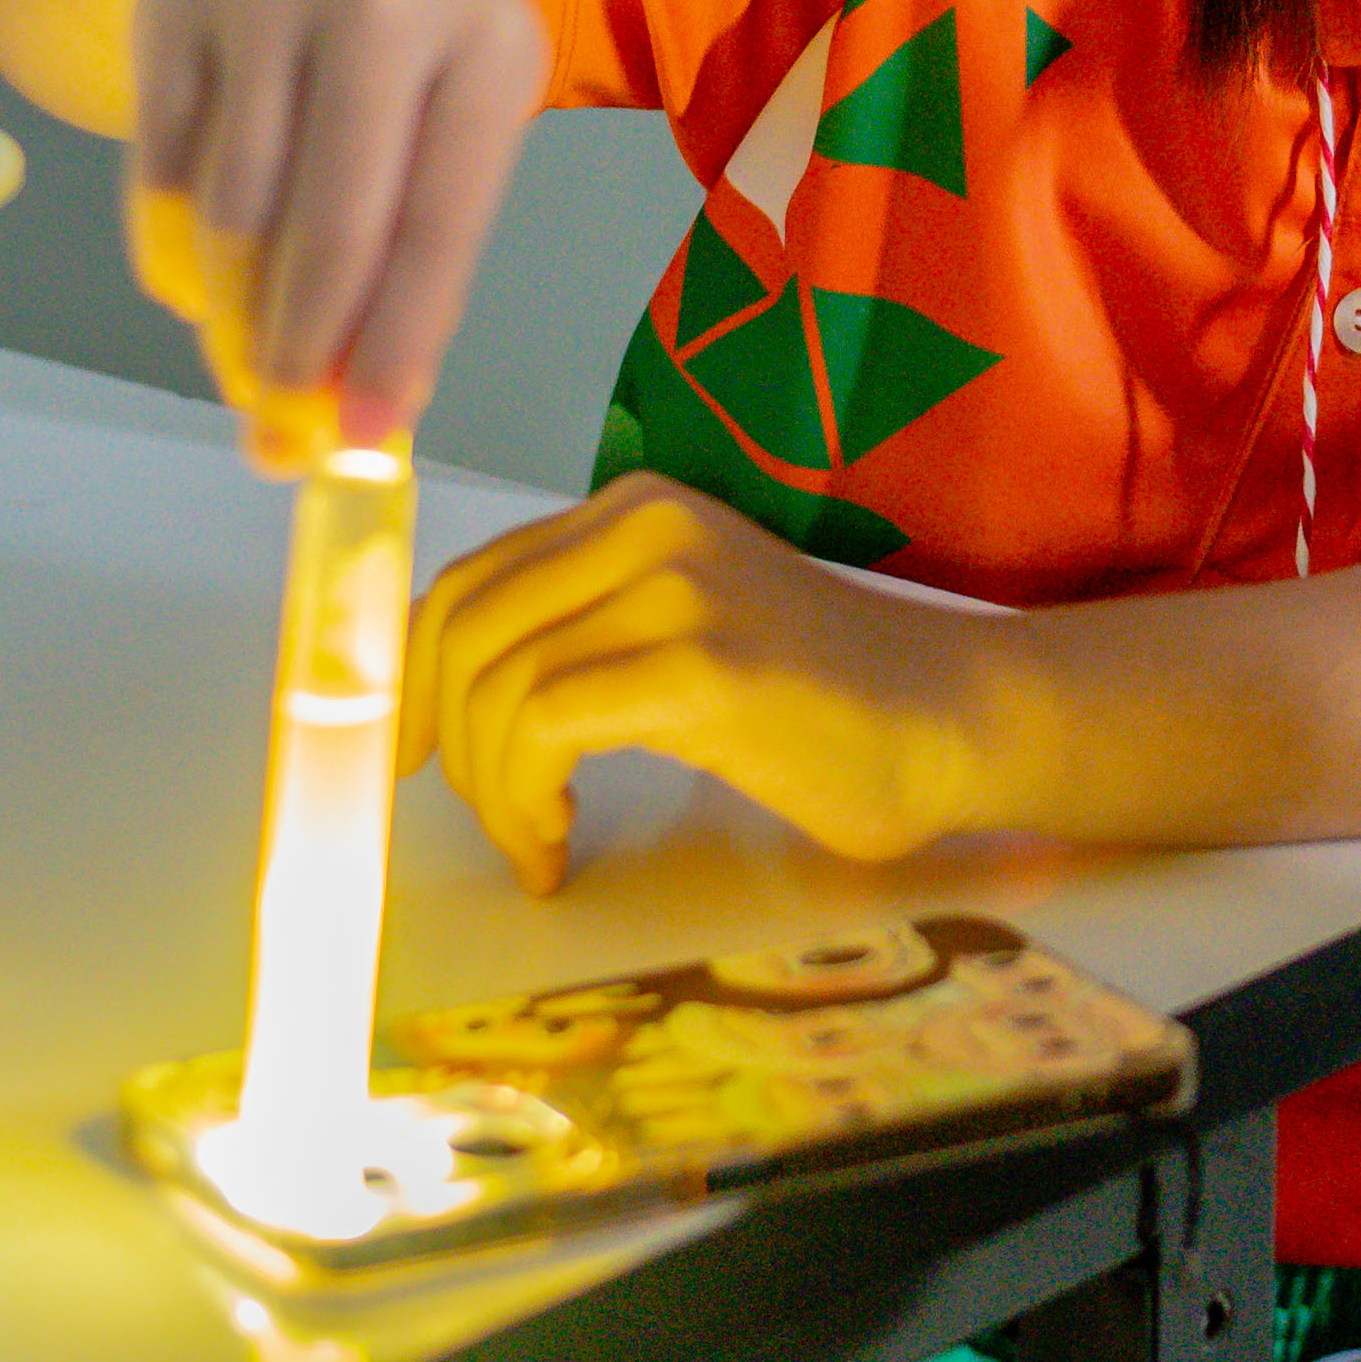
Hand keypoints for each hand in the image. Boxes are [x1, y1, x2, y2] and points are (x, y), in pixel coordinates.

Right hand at [124, 0, 544, 454]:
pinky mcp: (169, 8)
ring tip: (247, 356)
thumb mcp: (457, 89)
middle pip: (333, 222)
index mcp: (484, 35)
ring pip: (237, 208)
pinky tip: (201, 280)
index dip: (402, 340)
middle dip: (306, 346)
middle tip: (285, 427)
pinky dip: (176, 248)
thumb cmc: (403, 9)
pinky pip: (163, 170)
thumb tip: (364, 396)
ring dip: (234, 309)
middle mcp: (380, 6)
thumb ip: (422, 229)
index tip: (369, 432)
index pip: (441, 220)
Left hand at [408, 472, 984, 889]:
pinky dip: (528, 804)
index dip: (411, 677)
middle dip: (443, 742)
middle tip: (486, 820)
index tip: (406, 758)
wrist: (954, 723)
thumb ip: (587, 636)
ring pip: (498, 685)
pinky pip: (547, 729)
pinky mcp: (702, 664)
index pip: (469, 580)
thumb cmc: (825, 704)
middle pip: (464, 629)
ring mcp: (677, 588)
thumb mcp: (683, 636)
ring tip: (539, 843)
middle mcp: (646, 526)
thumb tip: (453, 704)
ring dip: (495, 791)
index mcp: (635, 511)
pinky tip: (561, 849)